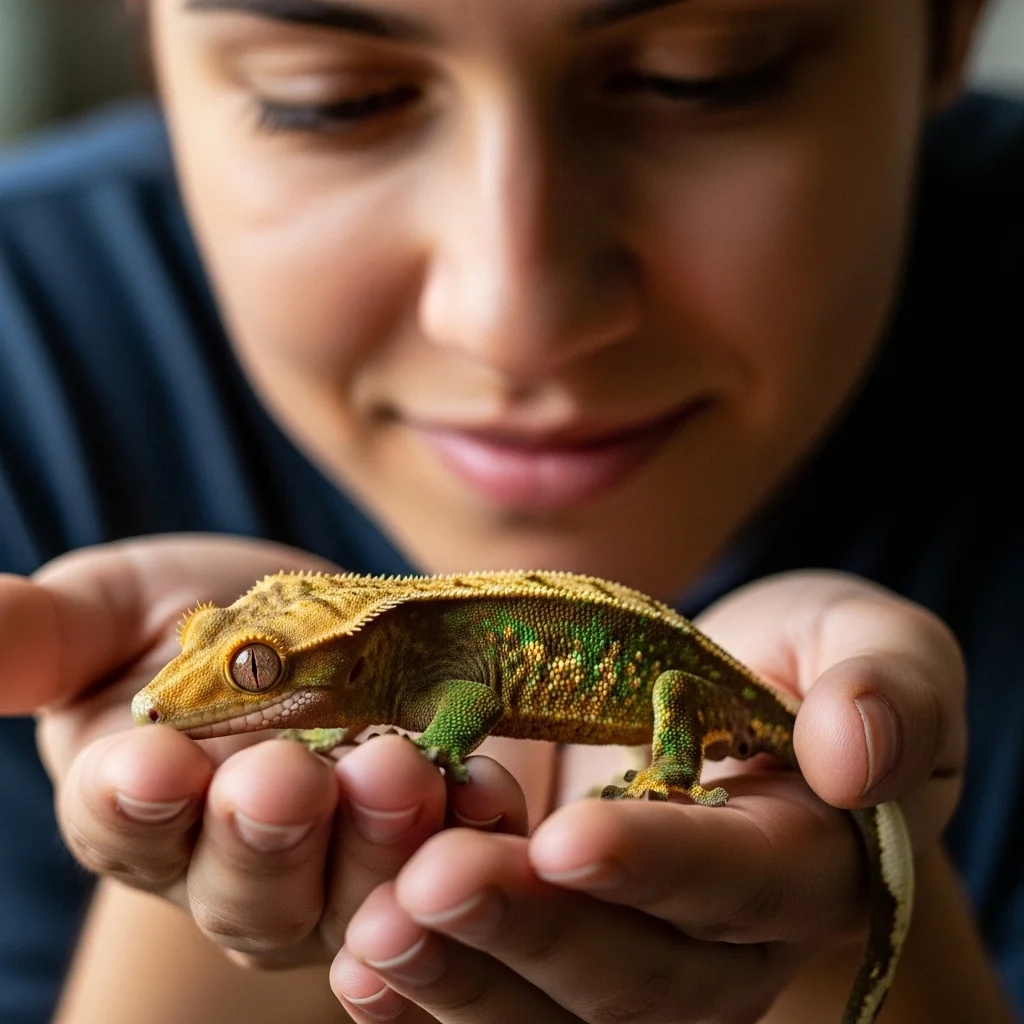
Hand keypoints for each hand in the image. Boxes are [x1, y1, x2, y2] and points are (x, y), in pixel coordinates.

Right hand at [0, 536, 528, 969]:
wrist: (328, 620)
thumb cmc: (204, 618)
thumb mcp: (116, 607)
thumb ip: (38, 637)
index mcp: (142, 811)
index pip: (123, 826)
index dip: (134, 803)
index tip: (149, 761)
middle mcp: (236, 865)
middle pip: (243, 885)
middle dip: (264, 834)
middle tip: (285, 777)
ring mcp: (340, 870)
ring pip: (351, 889)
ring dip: (375, 836)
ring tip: (394, 766)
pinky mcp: (429, 845)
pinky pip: (454, 859)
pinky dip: (469, 825)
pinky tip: (484, 788)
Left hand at [331, 571, 965, 1021]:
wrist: (726, 693)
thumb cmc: (802, 659)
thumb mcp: (862, 639)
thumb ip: (885, 688)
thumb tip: (856, 755)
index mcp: (802, 864)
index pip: (735, 882)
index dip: (657, 866)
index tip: (570, 835)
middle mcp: (717, 942)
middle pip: (632, 973)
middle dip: (533, 932)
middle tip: (435, 884)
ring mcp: (632, 957)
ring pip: (551, 1010)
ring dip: (461, 977)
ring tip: (375, 932)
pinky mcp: (558, 945)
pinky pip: (497, 997)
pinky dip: (428, 993)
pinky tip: (362, 970)